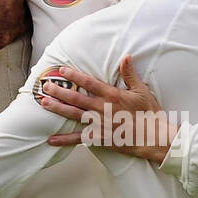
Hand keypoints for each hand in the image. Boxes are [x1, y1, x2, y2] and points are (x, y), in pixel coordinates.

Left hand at [41, 55, 175, 162]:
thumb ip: (130, 74)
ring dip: (58, 109)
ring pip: (73, 115)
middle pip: (76, 98)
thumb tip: (126, 57)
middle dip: (59, 91)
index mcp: (112, 95)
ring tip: (44, 103)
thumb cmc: (149, 113)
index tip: (62, 70)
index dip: (74, 75)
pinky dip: (64, 140)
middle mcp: (103, 108)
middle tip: (45, 86)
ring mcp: (99, 124)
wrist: (153, 137)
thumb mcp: (141, 91)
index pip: (89, 82)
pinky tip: (51, 139)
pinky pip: (78, 139)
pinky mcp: (99, 138)